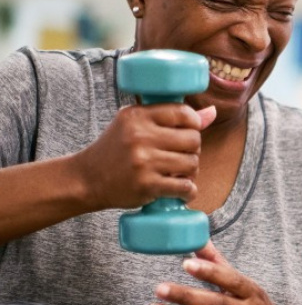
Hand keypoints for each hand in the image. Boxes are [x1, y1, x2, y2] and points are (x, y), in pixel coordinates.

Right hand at [76, 102, 216, 210]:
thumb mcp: (135, 125)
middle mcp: (139, 136)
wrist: (86, 179)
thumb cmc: (116, 149)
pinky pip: (185, 187)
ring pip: (192, 163)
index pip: (183, 113)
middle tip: (180, 156)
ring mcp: (143, 161)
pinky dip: (188, 191)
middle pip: (193, 140)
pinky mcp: (147, 185)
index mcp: (136, 116)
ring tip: (178, 173)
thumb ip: (171, 117)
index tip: (187, 132)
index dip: (194, 124)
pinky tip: (181, 190)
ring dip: (191, 172)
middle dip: (192, 150)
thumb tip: (212, 113)